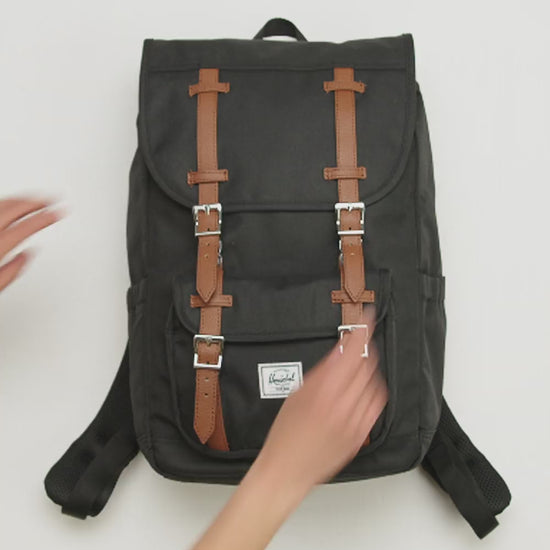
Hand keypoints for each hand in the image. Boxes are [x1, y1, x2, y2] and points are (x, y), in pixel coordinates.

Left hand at [0, 197, 62, 291]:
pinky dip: (4, 201)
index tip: (60, 211)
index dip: (48, 216)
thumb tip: (27, 255)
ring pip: (1, 202)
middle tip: (53, 198)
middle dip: (37, 200)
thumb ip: (13, 270)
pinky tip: (7, 202)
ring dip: (20, 198)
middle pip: (15, 208)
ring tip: (33, 199)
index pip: (28, 226)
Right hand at [252, 303, 387, 494]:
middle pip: (367, 365)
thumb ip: (323, 370)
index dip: (363, 330)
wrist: (288, 470)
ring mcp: (355, 421)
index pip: (352, 352)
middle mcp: (343, 405)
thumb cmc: (285, 434)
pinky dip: (373, 391)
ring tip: (354, 371)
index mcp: (324, 391)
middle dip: (364, 350)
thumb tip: (341, 349)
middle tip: (358, 344)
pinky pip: (378, 404)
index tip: (368, 316)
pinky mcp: (362, 434)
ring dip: (368, 370)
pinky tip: (363, 389)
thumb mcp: (298, 393)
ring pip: (374, 383)